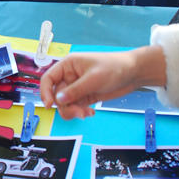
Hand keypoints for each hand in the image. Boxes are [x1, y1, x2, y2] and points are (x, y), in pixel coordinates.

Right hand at [39, 46, 166, 119]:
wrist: (133, 73)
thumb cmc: (114, 67)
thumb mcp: (93, 79)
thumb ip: (75, 90)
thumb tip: (58, 99)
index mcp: (68, 66)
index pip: (48, 79)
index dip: (45, 92)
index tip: (49, 105)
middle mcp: (70, 77)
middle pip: (56, 96)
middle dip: (66, 106)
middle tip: (79, 112)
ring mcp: (77, 88)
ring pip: (66, 104)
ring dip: (73, 111)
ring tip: (87, 113)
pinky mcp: (85, 97)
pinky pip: (76, 108)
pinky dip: (81, 112)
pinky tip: (91, 112)